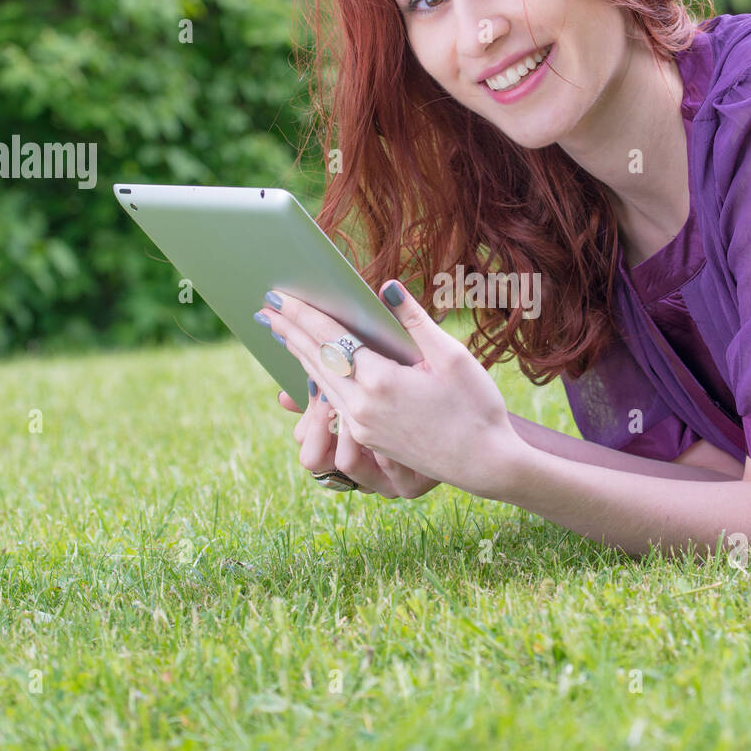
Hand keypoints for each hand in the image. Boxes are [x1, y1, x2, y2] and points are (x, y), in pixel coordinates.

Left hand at [256, 280, 517, 497]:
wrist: (485, 462)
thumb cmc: (476, 406)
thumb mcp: (451, 356)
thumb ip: (414, 321)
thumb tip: (386, 288)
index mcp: (381, 380)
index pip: (331, 338)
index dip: (303, 314)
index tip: (280, 296)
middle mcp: (363, 406)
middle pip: (316, 360)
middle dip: (289, 332)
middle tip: (266, 308)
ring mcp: (364, 425)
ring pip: (321, 383)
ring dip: (299, 355)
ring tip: (282, 333)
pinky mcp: (370, 438)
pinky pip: (333, 402)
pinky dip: (318, 379)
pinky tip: (312, 368)